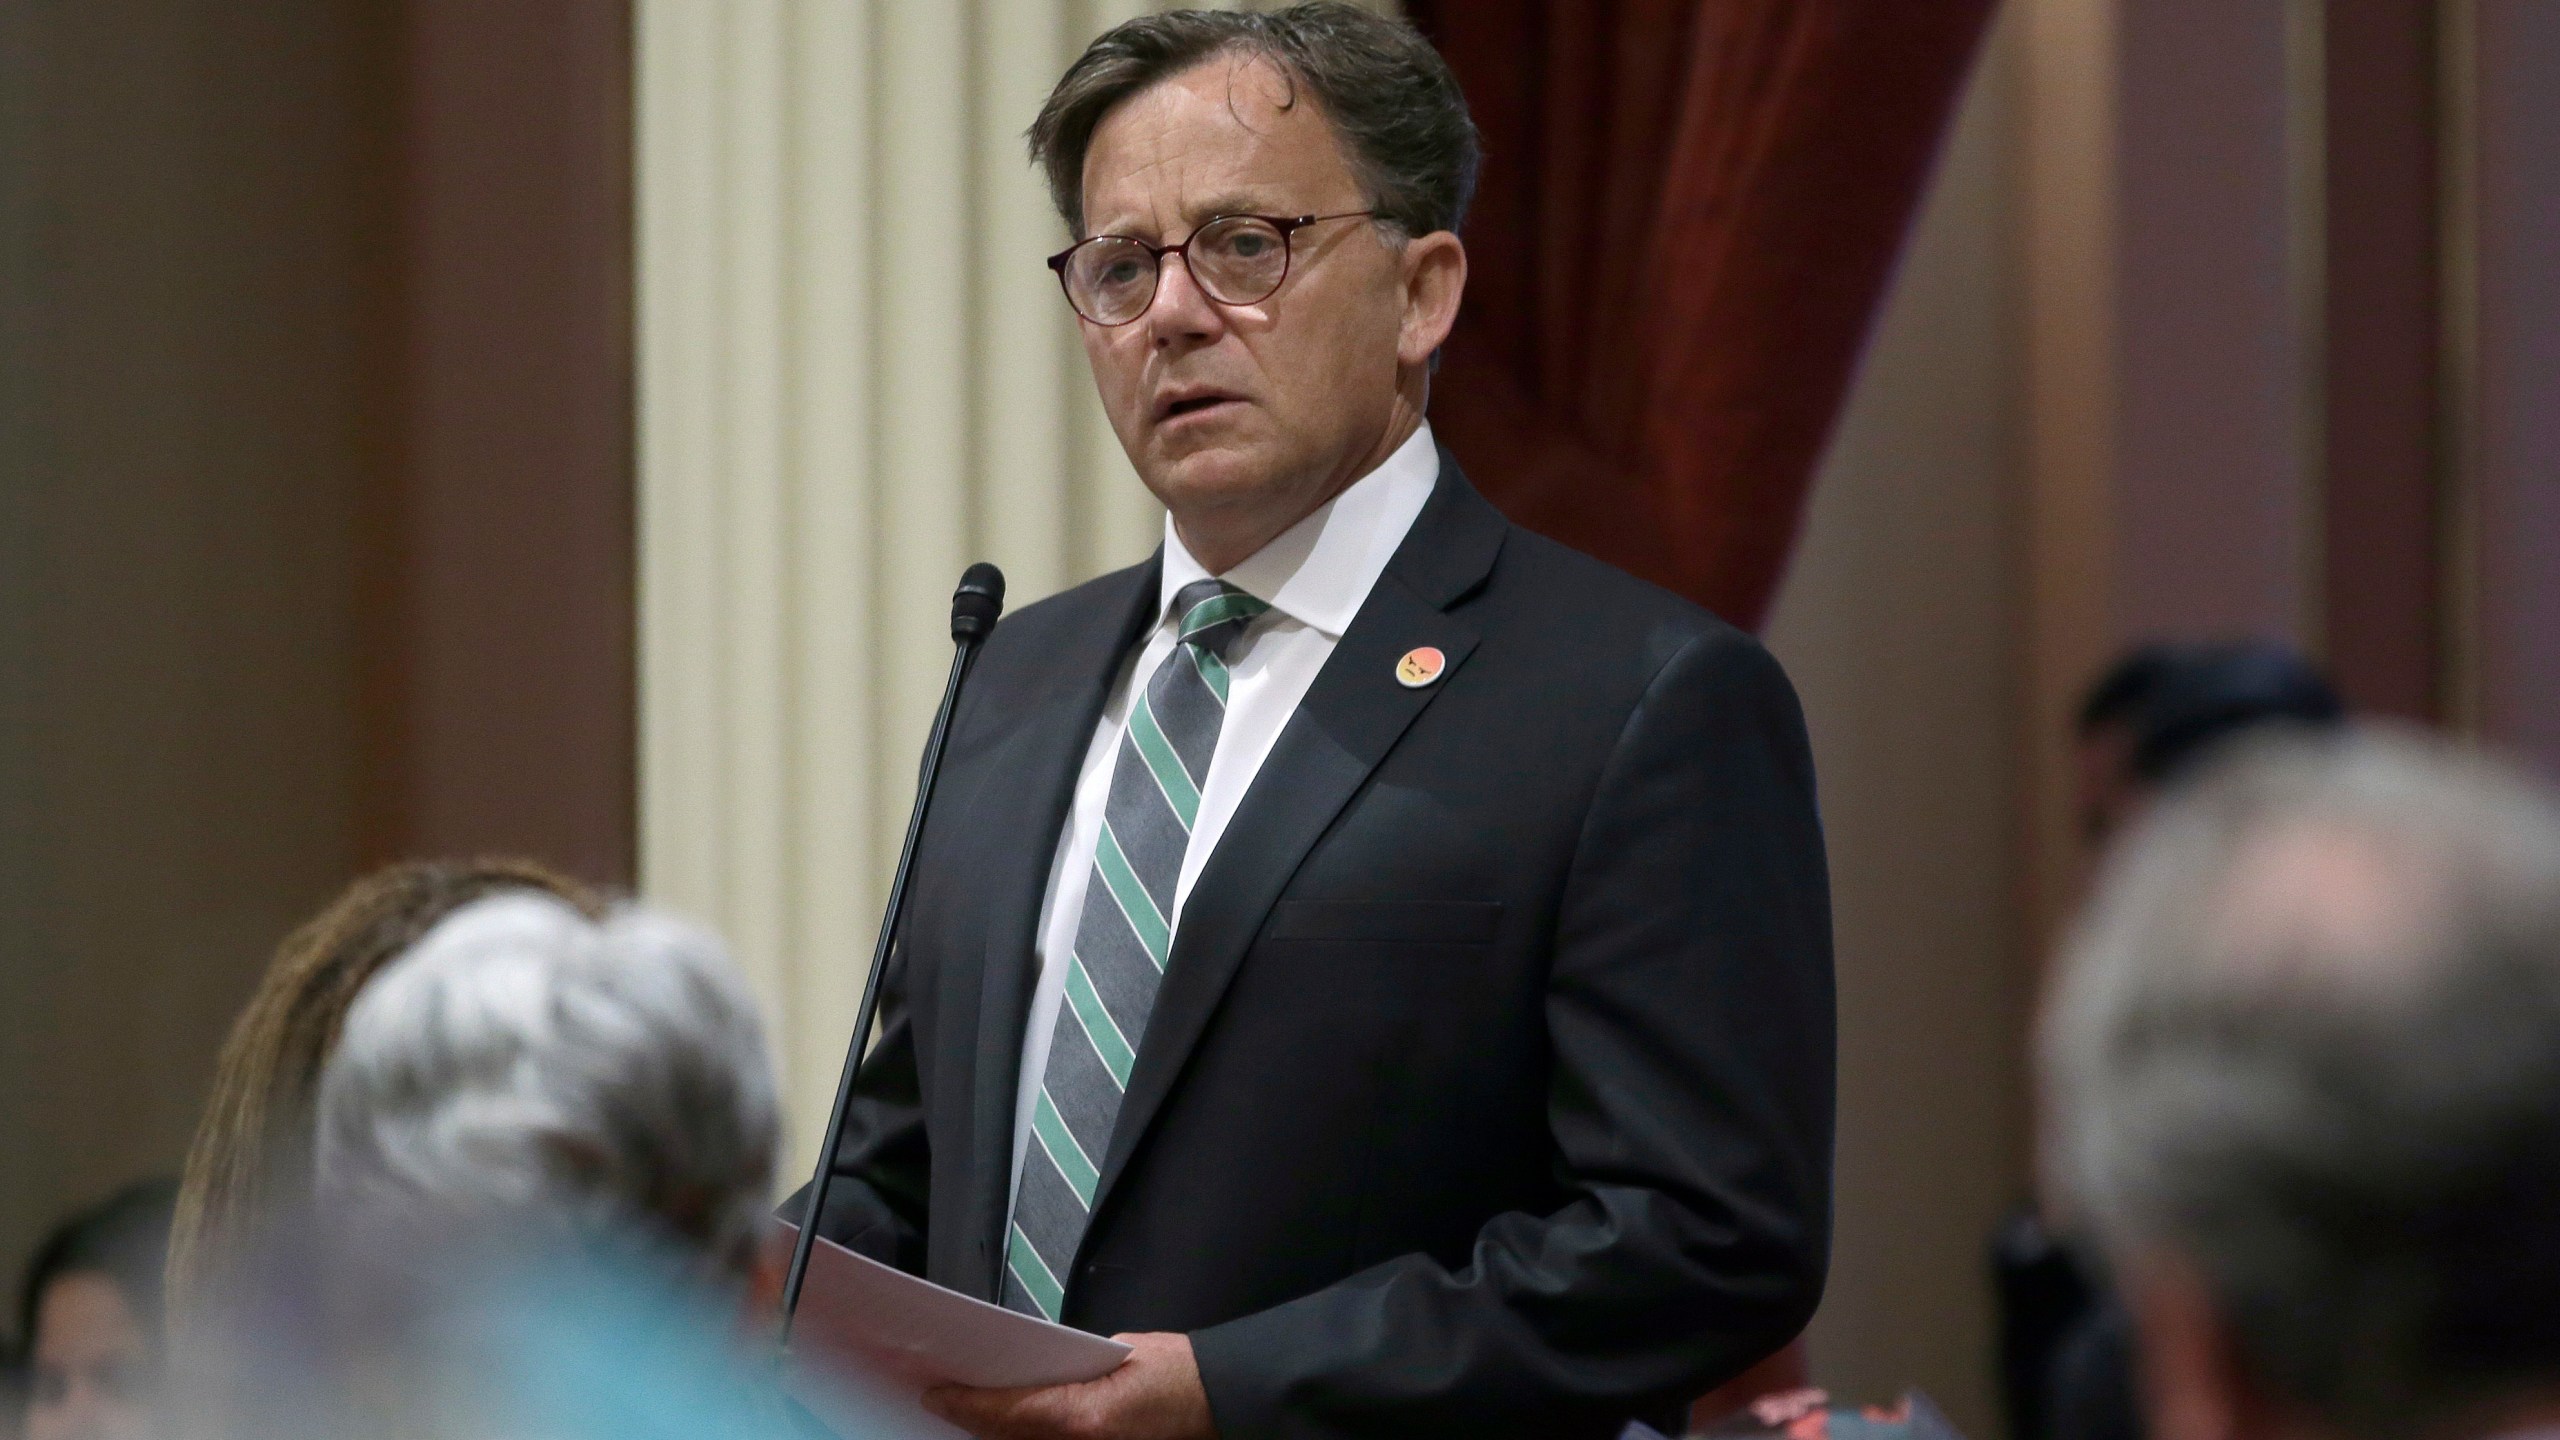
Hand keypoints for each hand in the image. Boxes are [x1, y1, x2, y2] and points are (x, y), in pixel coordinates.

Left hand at [922, 1331, 1212, 1439]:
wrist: (1220, 1402)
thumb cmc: (1180, 1374)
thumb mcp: (1119, 1352)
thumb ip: (1072, 1366)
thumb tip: (1041, 1368)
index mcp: (1082, 1416)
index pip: (1006, 1411)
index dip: (965, 1403)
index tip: (936, 1392)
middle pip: (1007, 1437)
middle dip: (974, 1420)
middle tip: (942, 1399)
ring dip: (997, 1433)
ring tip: (969, 1412)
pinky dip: (1026, 1439)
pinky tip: (1011, 1426)